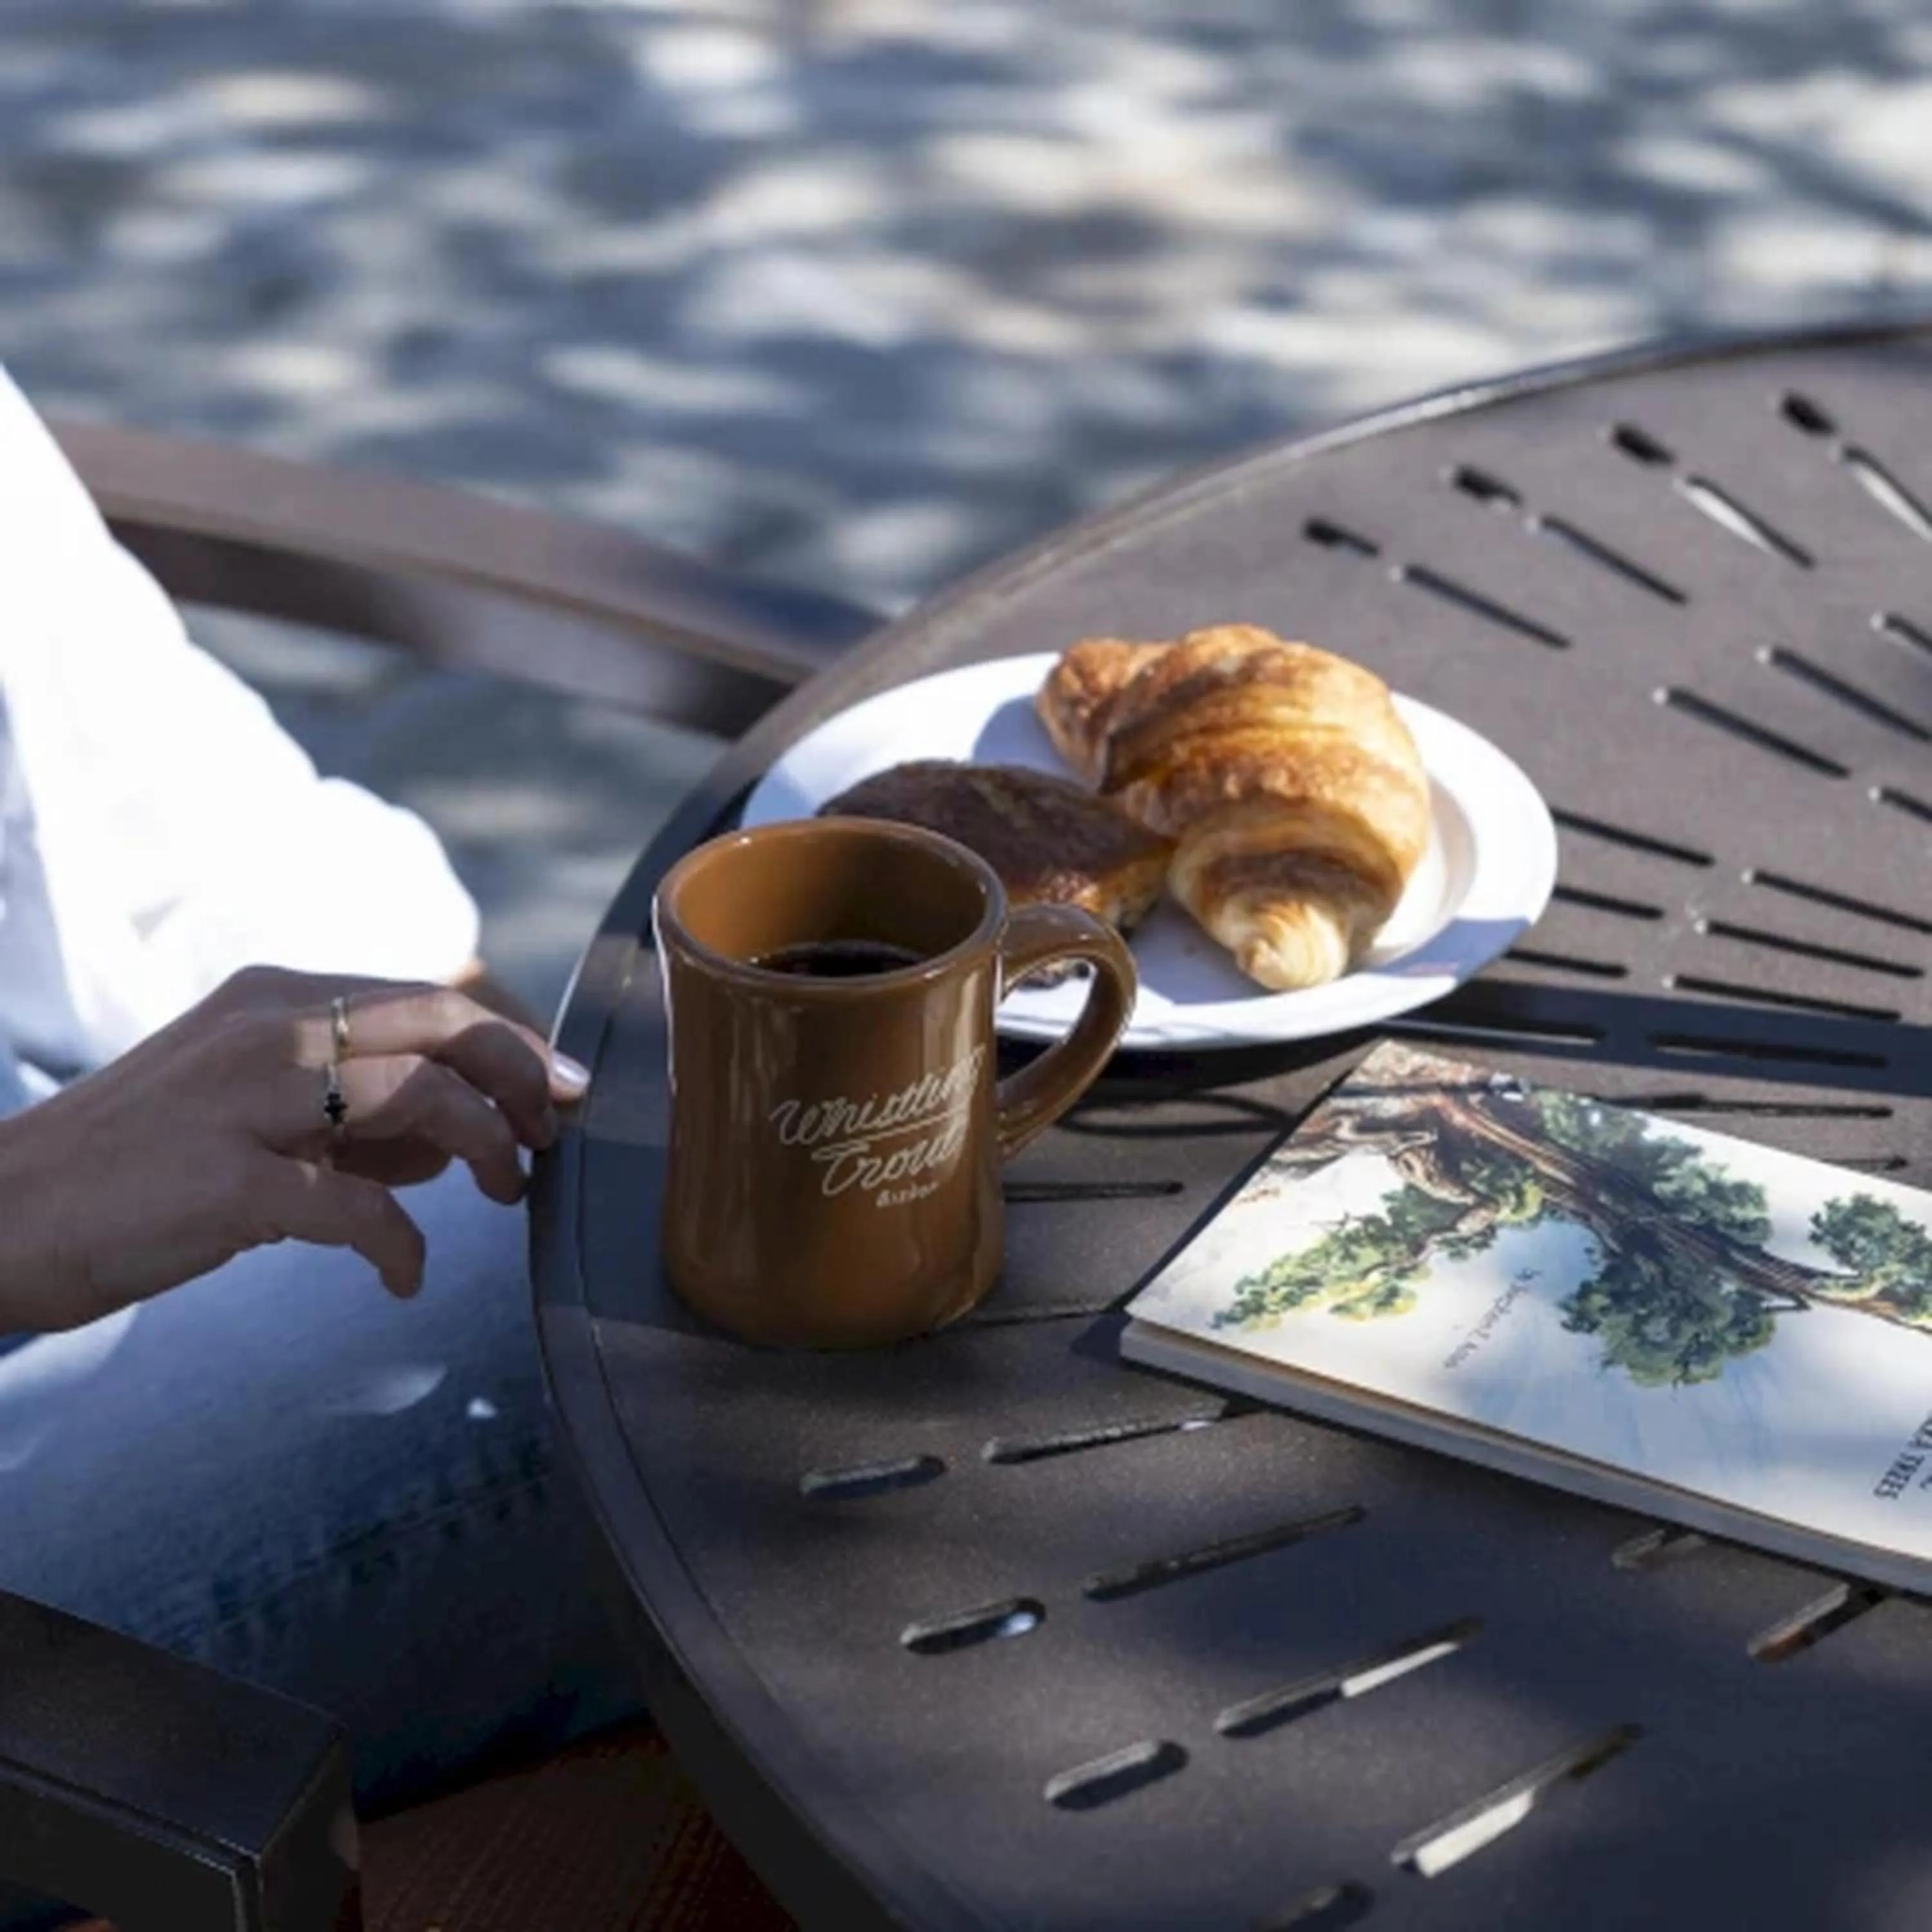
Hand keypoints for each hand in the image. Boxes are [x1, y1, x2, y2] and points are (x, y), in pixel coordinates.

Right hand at [0, 967, 590, 1332]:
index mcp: (276, 998)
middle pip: (440, 1021)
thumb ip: (354, 1114)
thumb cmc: (137, 1170)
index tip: (556, 1088)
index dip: (511, 1040)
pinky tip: (406, 1276)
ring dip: (484, 1144)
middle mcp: (265, 1027)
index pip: (428, 996)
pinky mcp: (226, 1181)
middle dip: (521, 1073)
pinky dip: (401, 1244)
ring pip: (416, 1092)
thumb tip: (459, 1137)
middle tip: (552, 1133)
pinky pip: (355, 1207)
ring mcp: (243, 1098)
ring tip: (505, 1195)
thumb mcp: (255, 1112)